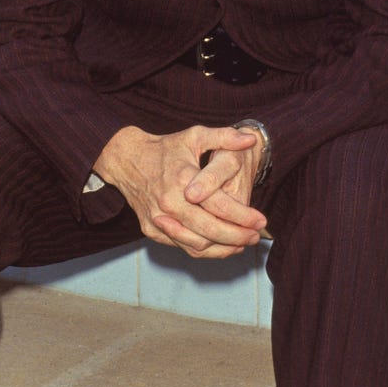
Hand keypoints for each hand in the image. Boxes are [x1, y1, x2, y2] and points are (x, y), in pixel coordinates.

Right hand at [94, 124, 265, 258]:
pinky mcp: (151, 229)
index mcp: (182, 179)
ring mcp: (158, 219)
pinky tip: (221, 246)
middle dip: (237, 236)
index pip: (220, 206)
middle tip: (256, 236)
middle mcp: (169, 202)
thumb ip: (225, 137)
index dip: (244, 216)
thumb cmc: (164, 148)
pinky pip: (182, 246)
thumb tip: (251, 139)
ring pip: (196, 244)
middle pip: (210, 230)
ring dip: (223, 248)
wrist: (125, 160)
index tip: (261, 220)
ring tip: (243, 243)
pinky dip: (205, 250)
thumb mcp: (194, 136)